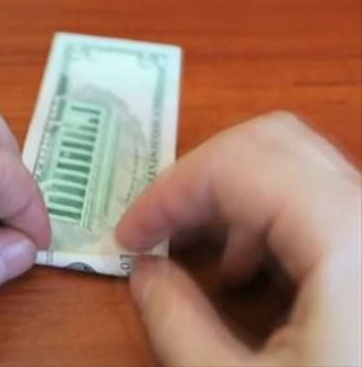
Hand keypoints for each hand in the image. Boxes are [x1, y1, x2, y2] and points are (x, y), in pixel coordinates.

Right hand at [117, 112, 360, 366]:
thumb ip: (177, 324)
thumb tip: (143, 271)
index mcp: (347, 241)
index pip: (238, 165)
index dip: (168, 192)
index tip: (127, 235)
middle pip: (270, 142)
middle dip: (198, 179)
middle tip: (159, 226)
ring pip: (293, 163)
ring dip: (228, 194)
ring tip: (198, 252)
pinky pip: (314, 198)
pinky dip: (262, 214)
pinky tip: (246, 268)